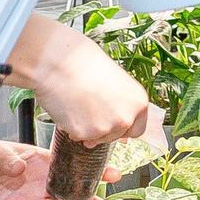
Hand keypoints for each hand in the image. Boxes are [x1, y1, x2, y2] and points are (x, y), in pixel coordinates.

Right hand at [25, 24, 149, 146]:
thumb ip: (120, 104)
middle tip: (88, 109)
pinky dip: (71, 127)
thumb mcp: (115, 82)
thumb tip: (114, 127)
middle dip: (103, 127)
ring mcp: (106, 128)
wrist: (60, 62)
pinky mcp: (85, 133)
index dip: (122, 127)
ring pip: (96, 138)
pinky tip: (68, 108)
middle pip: (116, 136)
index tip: (111, 121)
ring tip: (77, 104)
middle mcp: (127, 117)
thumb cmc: (85, 63)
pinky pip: (78, 136)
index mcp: (139, 102)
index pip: (136, 129)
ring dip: (87, 127)